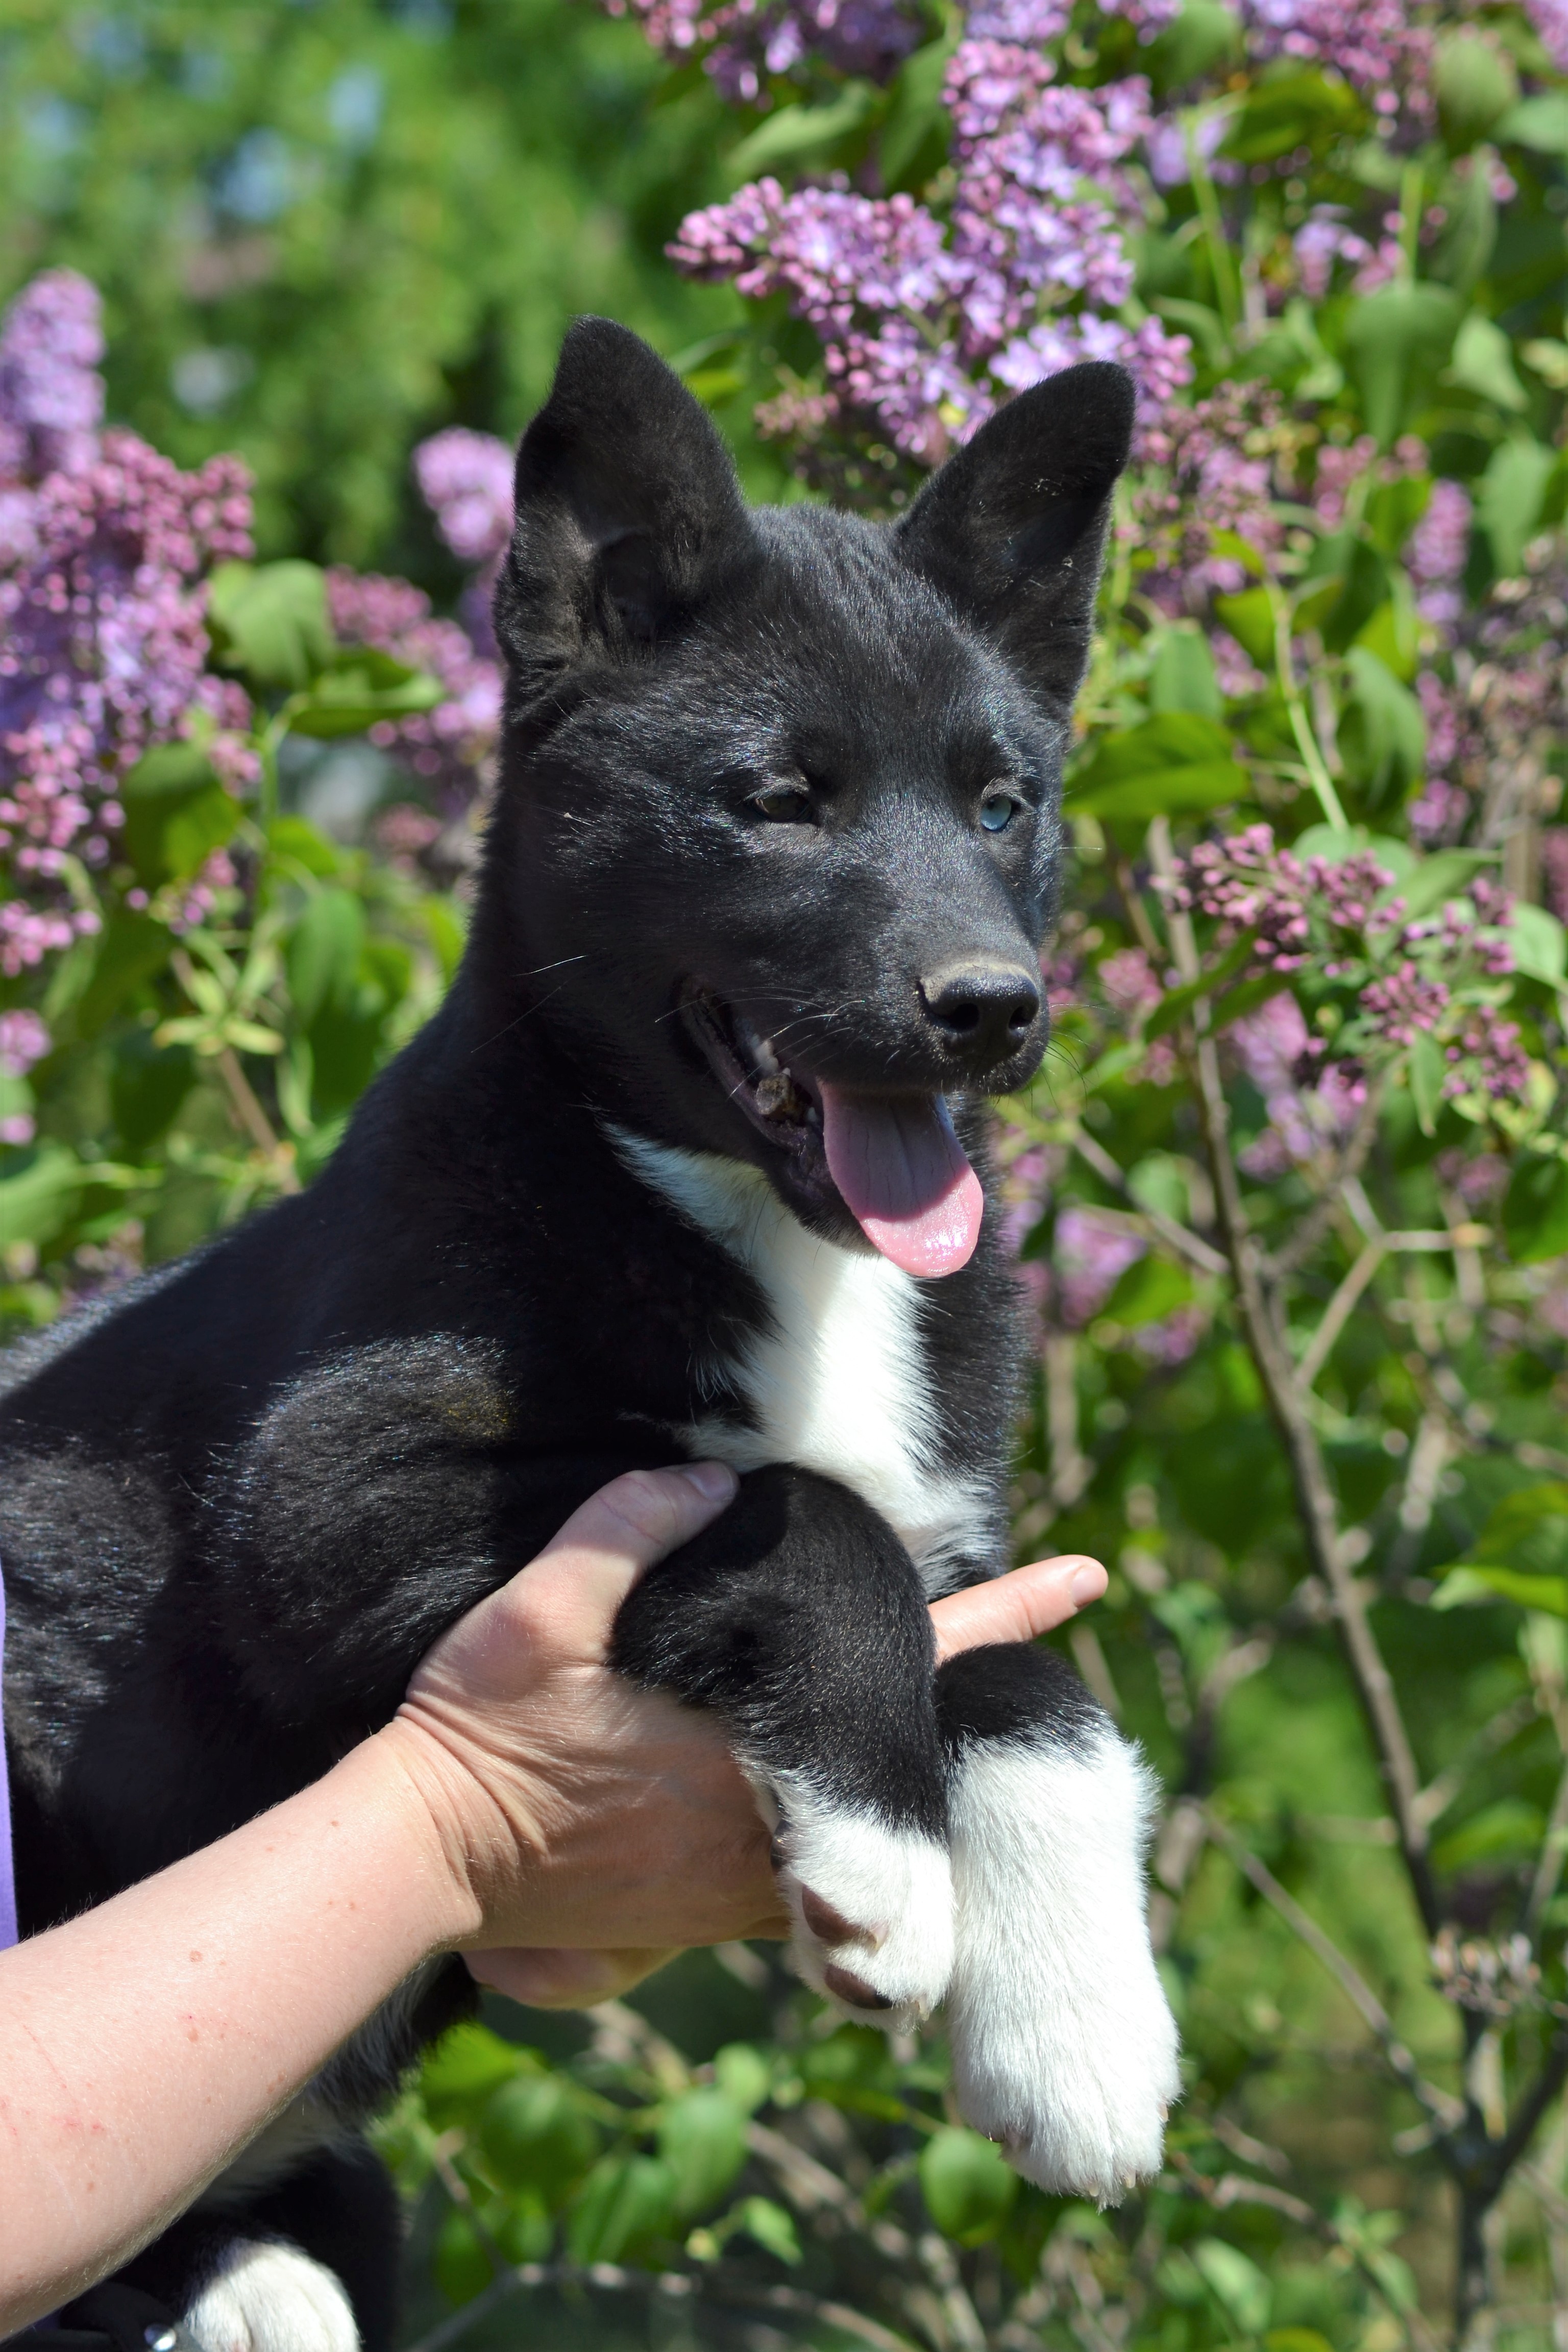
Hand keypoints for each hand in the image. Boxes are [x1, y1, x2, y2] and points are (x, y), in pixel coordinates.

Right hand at [382, 1466, 1104, 2007]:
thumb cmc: (474, 1736)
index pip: (911, 1668)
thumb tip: (707, 1471)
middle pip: (917, 1749)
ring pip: (878, 1819)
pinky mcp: (711, 1915)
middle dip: (983, 1682)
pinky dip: (857, 1820)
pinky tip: (854, 1772)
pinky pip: (818, 1868)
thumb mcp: (532, 1615)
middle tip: (1060, 1602)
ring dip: (921, 1755)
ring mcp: (745, 1884)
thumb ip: (619, 1533)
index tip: (1087, 1573)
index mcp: (748, 1745)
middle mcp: (768, 1826)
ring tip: (963, 1682)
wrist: (420, 1863)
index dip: (1004, 1616)